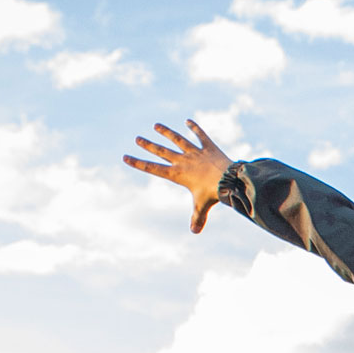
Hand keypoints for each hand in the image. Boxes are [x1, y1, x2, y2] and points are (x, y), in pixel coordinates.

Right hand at [125, 118, 233, 233]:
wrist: (228, 180)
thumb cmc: (212, 194)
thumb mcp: (202, 207)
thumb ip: (197, 217)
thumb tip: (195, 231)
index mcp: (177, 174)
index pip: (153, 168)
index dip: (138, 163)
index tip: (125, 157)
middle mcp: (183, 161)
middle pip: (162, 151)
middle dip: (148, 145)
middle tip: (137, 138)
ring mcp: (195, 152)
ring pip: (177, 139)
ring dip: (166, 132)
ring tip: (156, 125)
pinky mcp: (208, 147)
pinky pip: (200, 135)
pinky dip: (194, 128)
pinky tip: (188, 121)